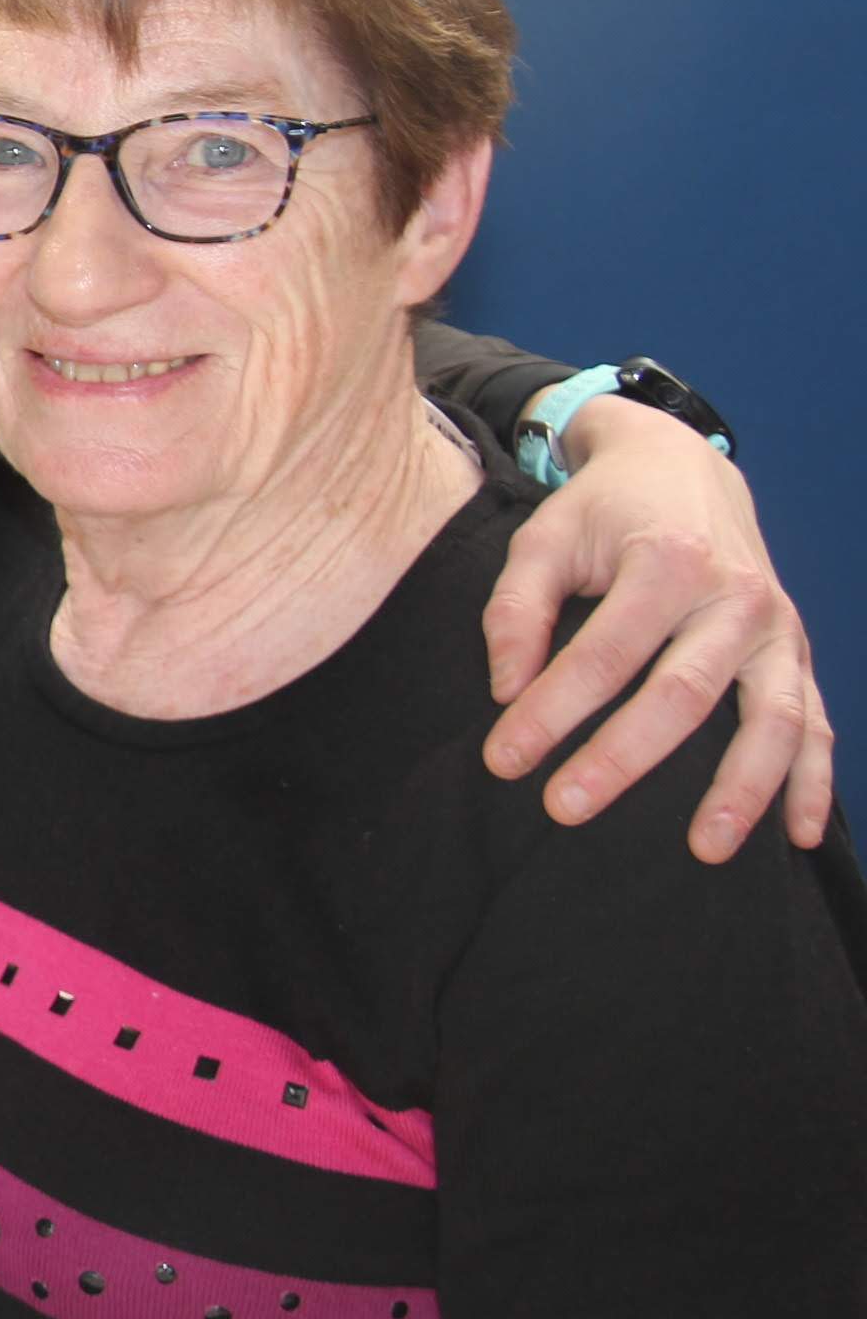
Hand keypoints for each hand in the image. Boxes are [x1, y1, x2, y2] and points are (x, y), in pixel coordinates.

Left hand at [482, 396, 833, 857]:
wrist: (680, 467)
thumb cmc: (602, 512)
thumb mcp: (544, 538)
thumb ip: (516, 608)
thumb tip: (506, 690)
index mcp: (670, 560)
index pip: (604, 654)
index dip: (550, 711)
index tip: (503, 760)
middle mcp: (736, 596)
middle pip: (681, 694)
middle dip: (622, 759)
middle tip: (564, 810)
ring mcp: (778, 627)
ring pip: (770, 719)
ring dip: (740, 790)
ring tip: (702, 851)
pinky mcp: (796, 651)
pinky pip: (815, 723)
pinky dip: (812, 781)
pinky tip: (796, 836)